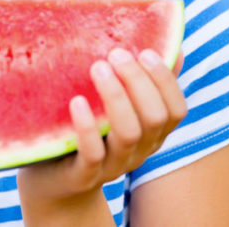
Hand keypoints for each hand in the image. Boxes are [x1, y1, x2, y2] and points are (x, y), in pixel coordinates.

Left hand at [17, 48, 186, 219]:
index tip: (145, 51)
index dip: (166, 81)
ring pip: (128, 134)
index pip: (176, 110)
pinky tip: (77, 101)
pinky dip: (87, 126)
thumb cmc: (86, 131)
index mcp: (151, 133)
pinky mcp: (83, 175)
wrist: (53, 181)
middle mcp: (138, 151)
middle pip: (154, 118)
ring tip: (98, 67)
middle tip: (115, 53)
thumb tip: (174, 46)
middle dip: (138, 81)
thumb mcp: (113, 106)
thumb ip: (140, 82)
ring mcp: (113, 165)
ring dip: (116, 97)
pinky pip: (93, 154)